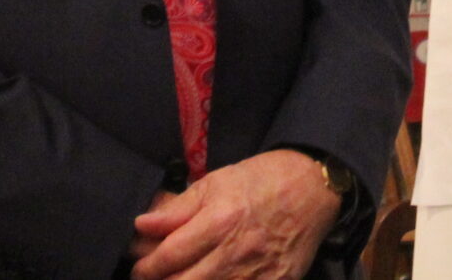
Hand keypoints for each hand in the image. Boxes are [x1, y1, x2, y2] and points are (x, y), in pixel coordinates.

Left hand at [129, 150, 341, 279]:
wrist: (314, 187)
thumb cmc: (261, 180)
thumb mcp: (216, 182)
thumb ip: (177, 208)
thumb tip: (141, 226)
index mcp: (219, 221)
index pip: (169, 257)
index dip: (145, 268)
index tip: (138, 269)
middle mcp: (236, 252)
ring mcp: (257, 275)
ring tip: (178, 279)